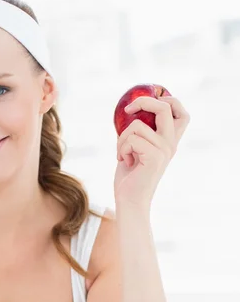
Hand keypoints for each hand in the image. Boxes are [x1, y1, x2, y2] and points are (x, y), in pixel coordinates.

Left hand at [114, 95, 190, 209]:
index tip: (149, 100)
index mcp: (169, 142)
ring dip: (121, 139)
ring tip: (122, 154)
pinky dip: (121, 149)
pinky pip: (131, 139)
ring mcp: (164, 150)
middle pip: (165, 107)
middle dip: (143, 102)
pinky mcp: (155, 156)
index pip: (181, 114)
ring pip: (136, 126)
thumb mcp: (133, 149)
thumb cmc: (128, 178)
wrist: (129, 201)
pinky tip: (124, 161)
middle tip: (128, 110)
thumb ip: (137, 133)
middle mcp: (170, 144)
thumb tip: (128, 112)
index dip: (169, 100)